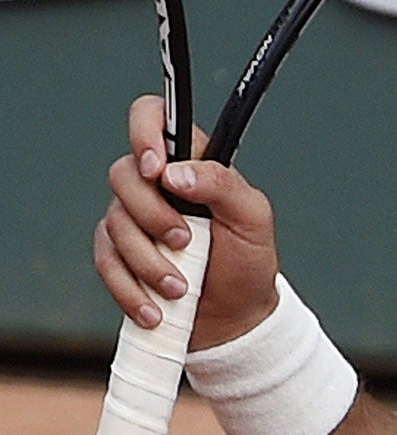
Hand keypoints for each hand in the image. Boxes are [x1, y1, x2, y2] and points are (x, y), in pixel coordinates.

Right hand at [93, 95, 281, 350]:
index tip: (157, 170)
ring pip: (114, 223)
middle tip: (184, 241)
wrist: (235, 318)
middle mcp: (156, 185)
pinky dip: (130, 288)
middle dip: (152, 215)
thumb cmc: (247, 262)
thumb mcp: (253, 219)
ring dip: (148, 261)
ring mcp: (132, 219)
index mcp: (192, 163)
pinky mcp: (117, 254)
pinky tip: (156, 307)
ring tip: (181, 286)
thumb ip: (223, 185)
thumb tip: (176, 172)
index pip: (154, 116)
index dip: (145, 131)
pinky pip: (105, 263)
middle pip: (123, 174)